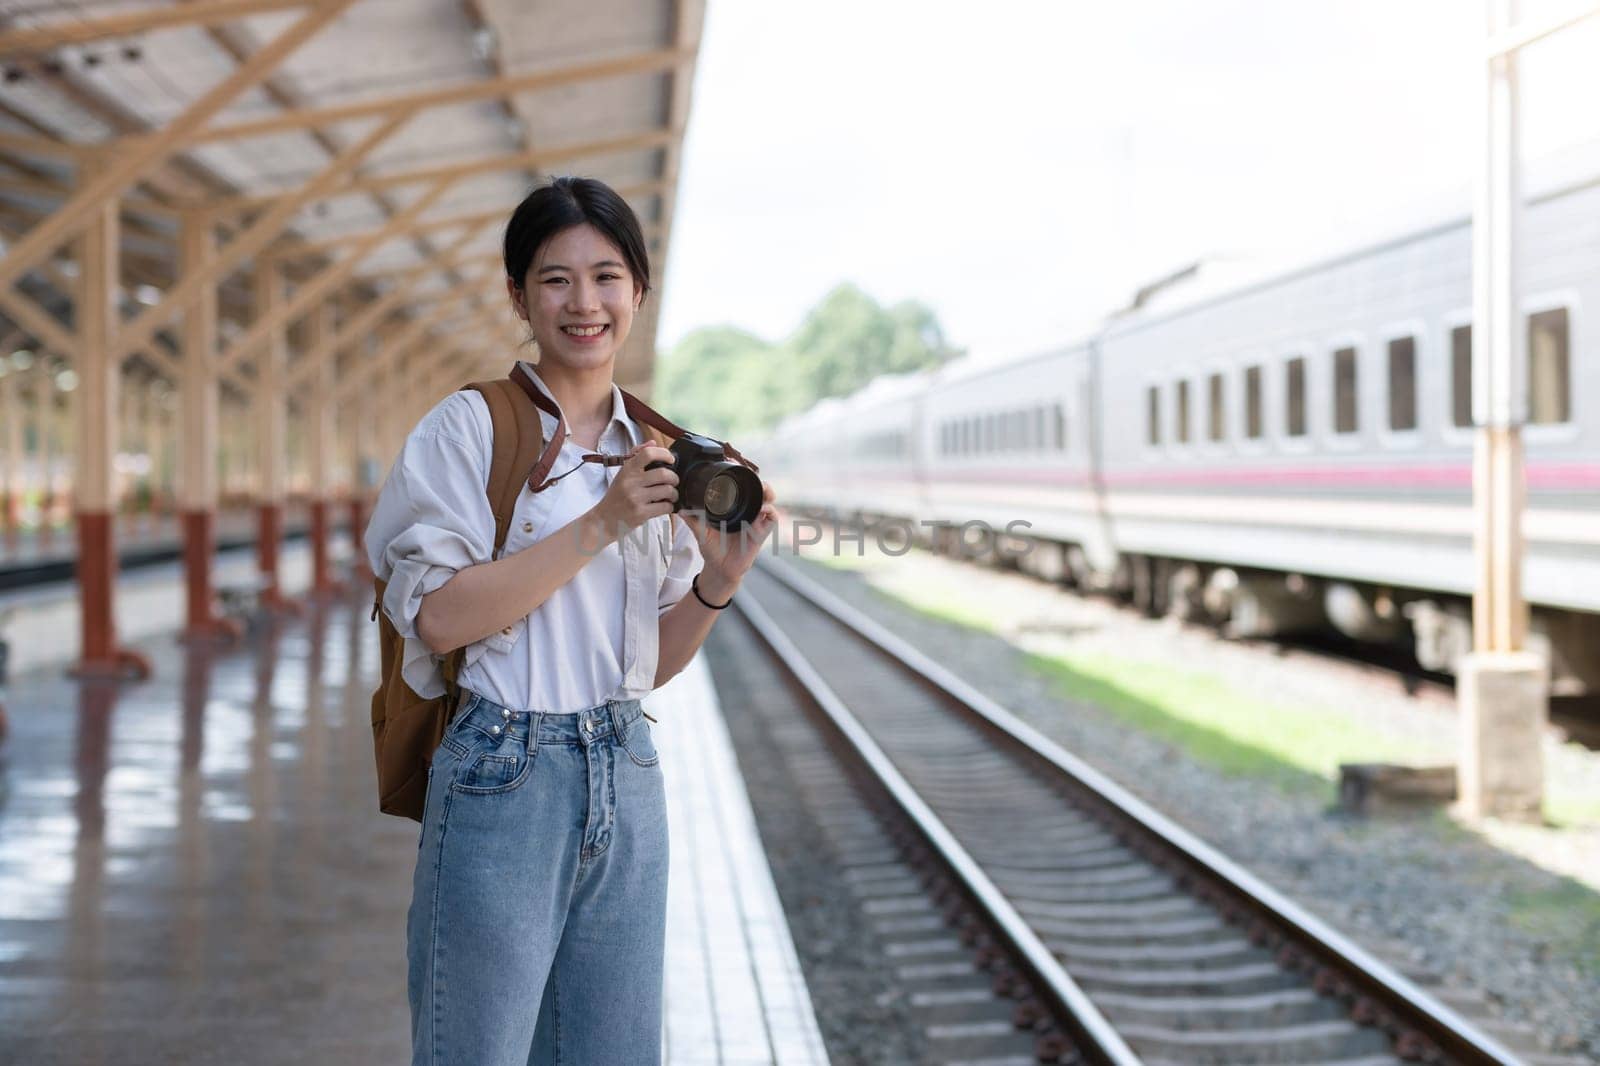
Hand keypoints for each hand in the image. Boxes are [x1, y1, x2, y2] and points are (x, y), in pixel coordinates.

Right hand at [589, 443, 676, 540]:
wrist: (605, 519)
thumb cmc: (617, 496)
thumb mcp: (623, 474)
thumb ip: (637, 457)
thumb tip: (653, 443)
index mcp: (627, 470)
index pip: (648, 454)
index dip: (664, 454)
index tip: (671, 459)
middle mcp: (631, 482)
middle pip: (664, 474)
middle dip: (674, 478)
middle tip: (673, 482)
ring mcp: (635, 498)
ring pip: (667, 491)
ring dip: (674, 494)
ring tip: (671, 496)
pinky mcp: (640, 513)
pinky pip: (665, 507)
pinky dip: (669, 507)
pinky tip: (665, 506)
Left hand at [683, 480, 777, 596]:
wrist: (719, 569)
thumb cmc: (713, 549)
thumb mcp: (700, 532)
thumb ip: (692, 520)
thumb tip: (680, 509)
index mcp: (734, 509)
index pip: (743, 489)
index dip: (744, 478)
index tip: (738, 471)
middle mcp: (746, 513)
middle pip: (760, 491)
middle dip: (760, 482)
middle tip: (754, 478)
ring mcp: (755, 522)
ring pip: (769, 501)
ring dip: (767, 493)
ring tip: (762, 491)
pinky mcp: (761, 533)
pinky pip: (772, 519)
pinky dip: (769, 512)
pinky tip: (761, 510)